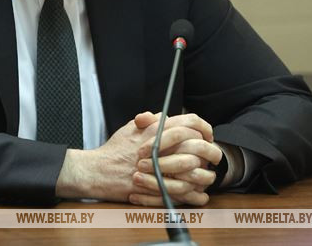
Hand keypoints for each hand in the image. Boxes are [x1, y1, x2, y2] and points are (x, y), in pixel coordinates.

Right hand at [54, 112, 213, 203]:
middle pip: (196, 146)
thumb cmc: (113, 150)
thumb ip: (150, 122)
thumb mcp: (130, 128)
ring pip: (193, 170)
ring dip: (204, 174)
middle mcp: (160, 147)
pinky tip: (200, 194)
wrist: (97, 171)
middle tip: (214, 156)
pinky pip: (183, 192)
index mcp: (156, 130)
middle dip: (210, 152)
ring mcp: (159, 168)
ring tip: (209, 176)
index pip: (189, 123)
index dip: (203, 128)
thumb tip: (165, 117)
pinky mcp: (156, 188)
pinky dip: (194, 194)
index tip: (208, 135)